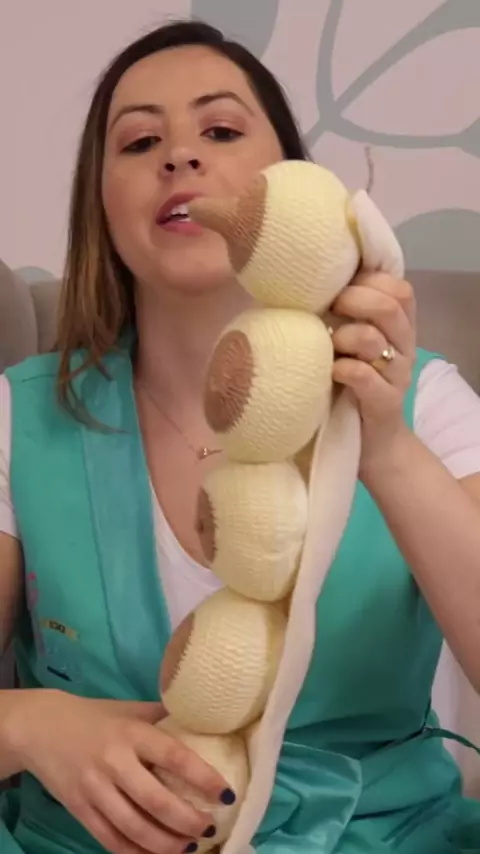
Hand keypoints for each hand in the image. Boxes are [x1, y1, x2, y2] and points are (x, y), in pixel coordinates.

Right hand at [9, 690, 231, 853]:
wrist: (40, 727)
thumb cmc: (93, 716)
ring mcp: (94, 789)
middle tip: (209, 827)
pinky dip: (136, 852)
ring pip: (135, 828)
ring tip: (189, 846)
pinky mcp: (79, 810)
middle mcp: (114, 762)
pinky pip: (111, 840)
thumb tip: (201, 723)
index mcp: (130, 732)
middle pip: (156, 801)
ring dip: (166, 843)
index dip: (203, 777)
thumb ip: (161, 718)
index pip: (174, 756)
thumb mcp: (128, 709)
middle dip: (188, 820)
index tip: (226, 793)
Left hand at [329, 270, 416, 470]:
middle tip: (330, 309)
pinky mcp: (386, 402)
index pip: (399, 289)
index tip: (340, 287)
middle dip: (353, 300)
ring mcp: (398, 375)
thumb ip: (348, 317)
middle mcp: (405, 347)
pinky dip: (342, 369)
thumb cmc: (354, 386)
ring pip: (373, 339)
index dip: (370, 281)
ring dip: (343, 337)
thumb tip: (311, 284)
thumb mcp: (354, 346)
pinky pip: (364, 376)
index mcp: (401, 328)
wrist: (372, 443)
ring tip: (328, 346)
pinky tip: (331, 372)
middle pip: (389, 306)